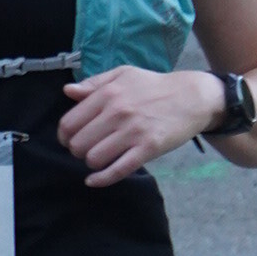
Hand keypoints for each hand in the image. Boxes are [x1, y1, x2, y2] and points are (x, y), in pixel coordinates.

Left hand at [59, 66, 221, 187]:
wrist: (192, 97)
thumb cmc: (155, 86)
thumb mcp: (123, 75)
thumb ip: (94, 83)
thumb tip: (68, 92)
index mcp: (108, 94)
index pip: (70, 123)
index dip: (64, 136)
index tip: (70, 139)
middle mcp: (117, 113)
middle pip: (78, 144)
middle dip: (77, 151)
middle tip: (86, 149)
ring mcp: (133, 132)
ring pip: (94, 158)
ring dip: (92, 163)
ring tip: (99, 158)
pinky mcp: (149, 148)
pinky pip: (118, 170)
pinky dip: (102, 179)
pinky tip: (94, 181)